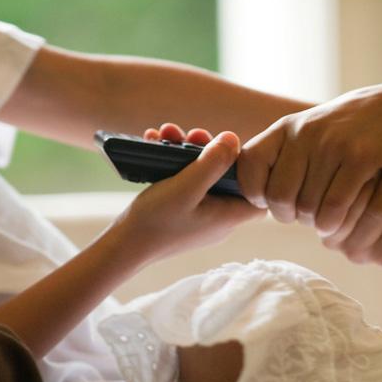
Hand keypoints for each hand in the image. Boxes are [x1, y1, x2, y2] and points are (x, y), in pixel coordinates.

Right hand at [110, 128, 262, 264]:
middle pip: (228, 179)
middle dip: (209, 151)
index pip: (259, 197)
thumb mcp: (185, 187)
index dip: (255, 174)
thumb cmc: (155, 221)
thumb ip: (212, 163)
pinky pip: (186, 184)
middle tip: (191, 135)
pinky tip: (155, 145)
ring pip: (203, 178)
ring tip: (166, 134)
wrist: (122, 246)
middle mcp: (218, 218)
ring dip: (186, 153)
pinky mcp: (182, 213)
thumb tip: (233, 138)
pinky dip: (174, 165)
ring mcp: (200, 216)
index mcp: (228, 217)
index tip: (237, 154)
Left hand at [238, 82, 381, 233]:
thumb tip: (251, 199)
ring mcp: (332, 143)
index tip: (274, 199)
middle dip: (291, 215)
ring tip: (328, 214)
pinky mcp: (360, 156)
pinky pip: (334, 207)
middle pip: (279, 198)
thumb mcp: (308, 135)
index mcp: (285, 128)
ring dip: (317, 221)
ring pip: (308, 208)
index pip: (249, 167)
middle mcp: (304, 133)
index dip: (257, 192)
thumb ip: (279, 159)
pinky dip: (335, 222)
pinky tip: (342, 218)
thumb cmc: (348, 135)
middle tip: (307, 214)